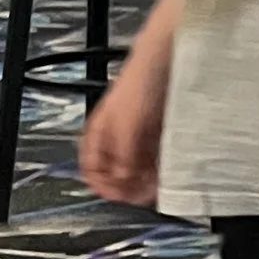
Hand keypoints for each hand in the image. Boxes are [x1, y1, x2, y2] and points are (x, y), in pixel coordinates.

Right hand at [79, 59, 165, 206]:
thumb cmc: (141, 84)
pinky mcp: (157, 132)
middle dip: (127, 187)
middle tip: (141, 197)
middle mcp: (116, 136)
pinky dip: (159, 170)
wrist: (167, 61)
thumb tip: (123, 181)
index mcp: (98, 133)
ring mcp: (137, 135)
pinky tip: (168, 175)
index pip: (90, 169)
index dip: (102, 186)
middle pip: (115, 172)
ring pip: (136, 168)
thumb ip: (123, 155)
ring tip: (156, 190)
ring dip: (145, 181)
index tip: (118, 197)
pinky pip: (154, 158)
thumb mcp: (127, 125)